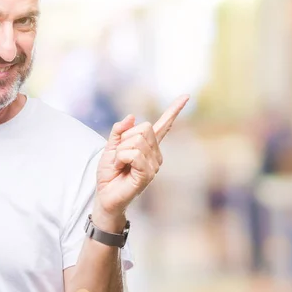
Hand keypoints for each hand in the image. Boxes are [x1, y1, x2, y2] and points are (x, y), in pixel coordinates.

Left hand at [94, 95, 189, 227]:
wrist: (105, 195)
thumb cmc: (110, 174)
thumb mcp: (110, 147)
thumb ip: (119, 131)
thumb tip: (132, 117)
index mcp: (148, 146)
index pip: (163, 125)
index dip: (174, 110)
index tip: (186, 96)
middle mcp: (155, 154)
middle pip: (143, 128)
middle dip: (124, 139)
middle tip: (119, 156)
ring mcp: (154, 164)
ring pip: (136, 140)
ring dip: (120, 151)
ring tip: (120, 164)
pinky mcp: (148, 173)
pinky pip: (134, 154)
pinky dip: (121, 158)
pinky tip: (121, 168)